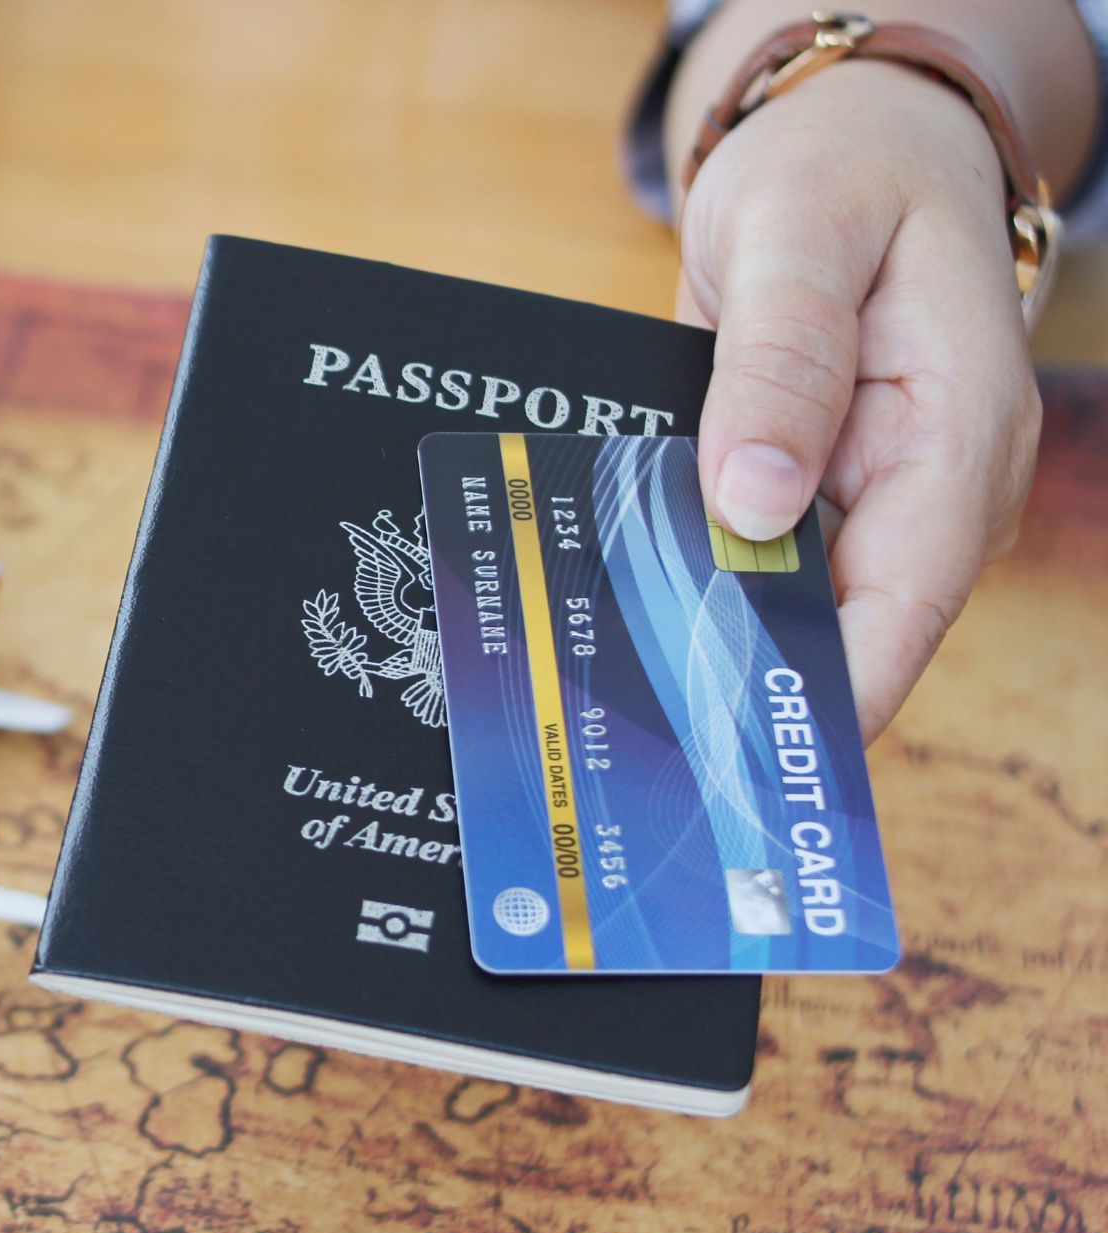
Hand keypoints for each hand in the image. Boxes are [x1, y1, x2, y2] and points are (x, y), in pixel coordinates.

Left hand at [675, 61, 1040, 741]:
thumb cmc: (843, 168)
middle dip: (747, 686)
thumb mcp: (801, 234)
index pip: (904, 604)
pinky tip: (614, 620)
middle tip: (640, 756)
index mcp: (958, 434)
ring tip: (609, 712)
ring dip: (706, 642)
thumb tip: (751, 501)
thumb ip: (782, 362)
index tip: (746, 757)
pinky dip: (688, 580)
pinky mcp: (809, 486)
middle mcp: (924, 484)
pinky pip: (750, 557)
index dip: (830, 694)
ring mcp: (867, 492)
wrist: (848, 139)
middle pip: (839, 626)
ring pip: (786, 603)